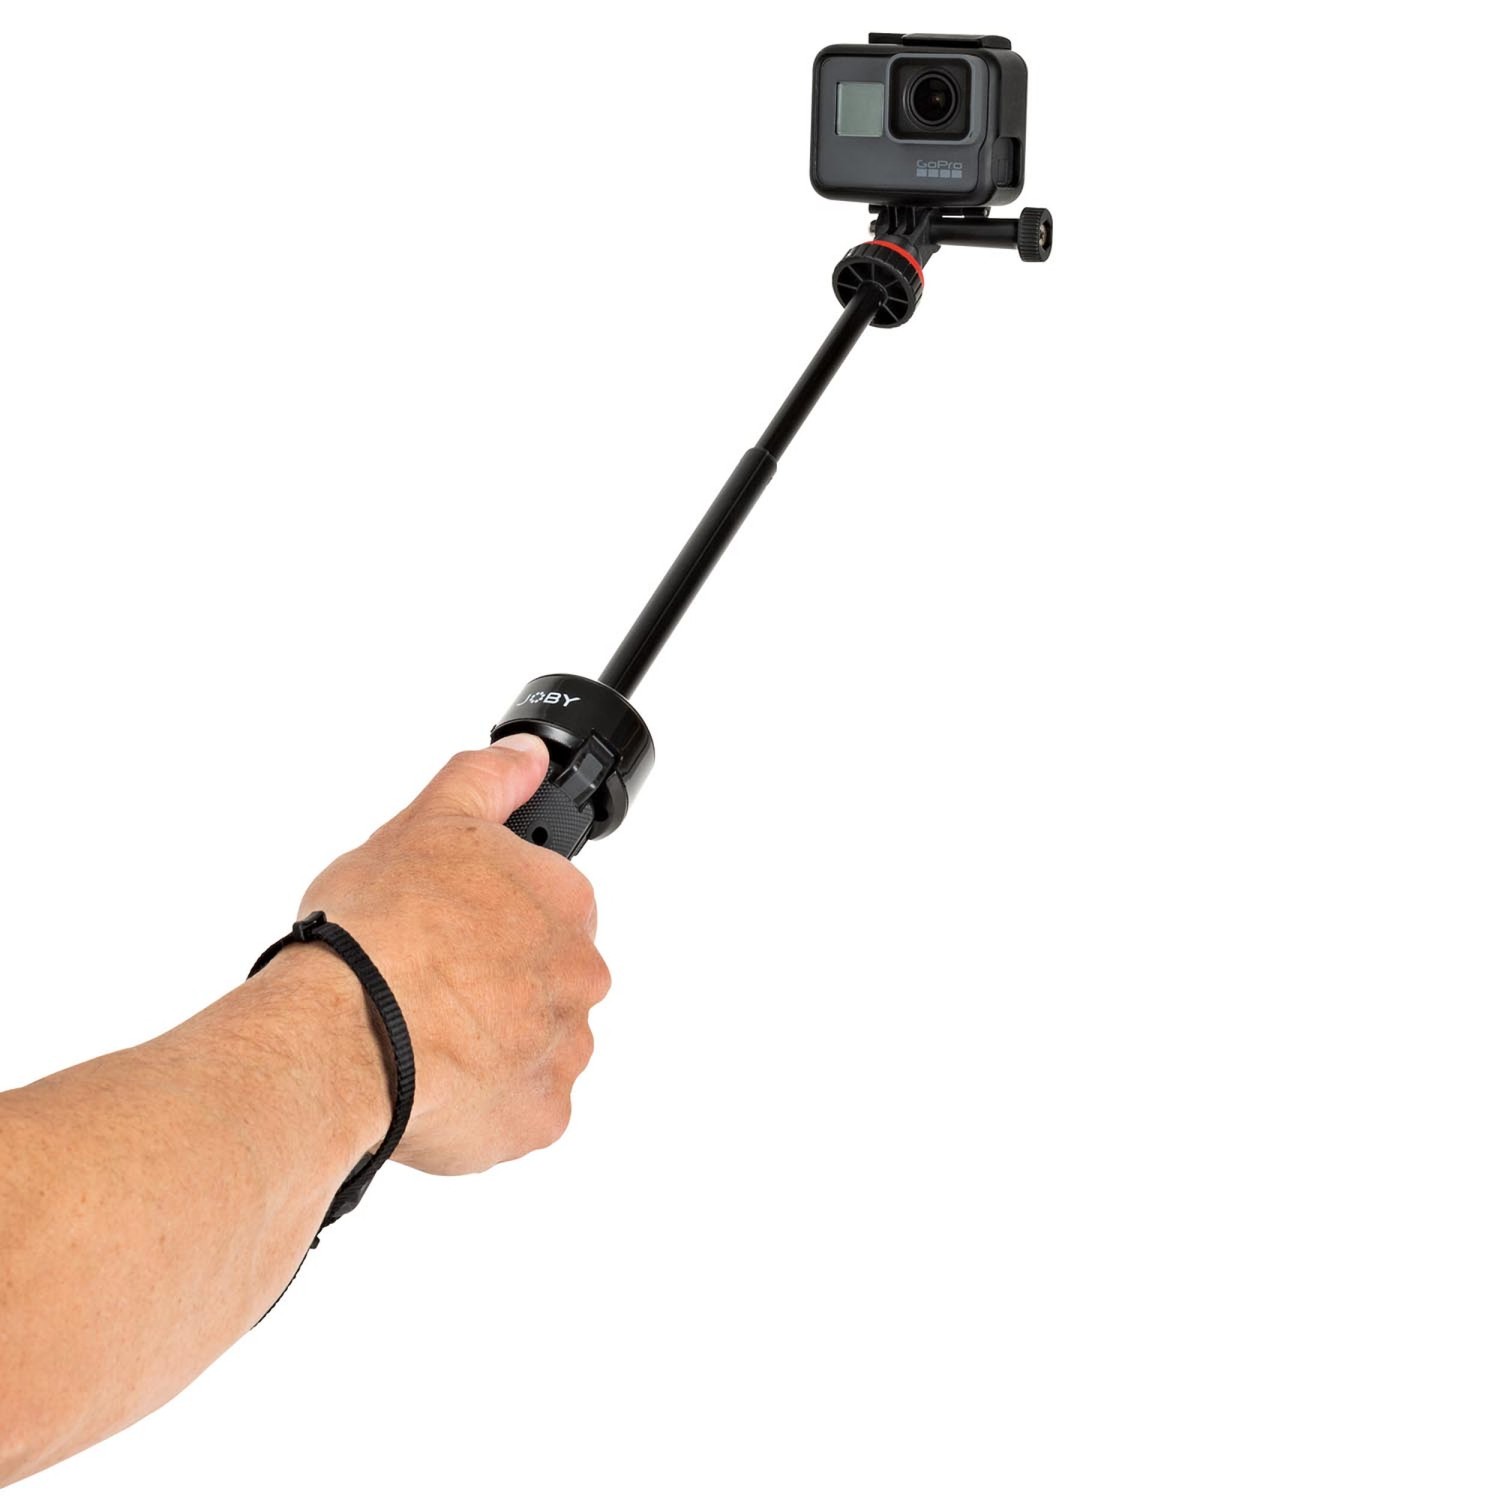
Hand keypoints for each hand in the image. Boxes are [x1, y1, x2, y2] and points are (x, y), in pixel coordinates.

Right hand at [293, 735, 609, 1174]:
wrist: (342, 1036)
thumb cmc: (376, 932)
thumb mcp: (425, 823)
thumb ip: (486, 779)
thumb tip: (528, 756)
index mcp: (562, 904)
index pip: (546, 906)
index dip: (490, 917)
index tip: (449, 929)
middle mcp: (578, 977)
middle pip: (545, 978)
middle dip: (495, 982)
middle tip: (428, 986)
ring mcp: (562, 1051)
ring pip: (535, 1045)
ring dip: (493, 1044)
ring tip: (421, 1037)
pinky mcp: (537, 1119)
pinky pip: (520, 1111)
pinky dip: (484, 1104)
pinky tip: (435, 1085)